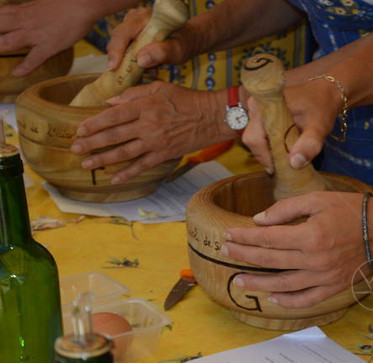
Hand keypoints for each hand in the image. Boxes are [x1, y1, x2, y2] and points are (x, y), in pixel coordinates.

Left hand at [0, 0, 96, 75]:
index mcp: (23, 10)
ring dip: (1, 47)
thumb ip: (32, 10)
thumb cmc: (66, 1)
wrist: (82, 4)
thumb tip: (29, 12)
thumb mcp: (42, 2)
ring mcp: (36, 34)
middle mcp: (25, 22)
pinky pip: (34, 58)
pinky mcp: (49, 46)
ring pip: (9, 42)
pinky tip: (17, 73)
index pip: (0, 14)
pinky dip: (25, 67)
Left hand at [71, 81, 232, 183]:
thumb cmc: (187, 99)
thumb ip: (134, 93)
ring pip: (124, 152)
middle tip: (75, 149)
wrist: (213, 116)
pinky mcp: (165, 154)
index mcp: (145, 106)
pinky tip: (114, 178)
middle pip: (114, 135)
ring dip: (103, 159)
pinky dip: (128, 173)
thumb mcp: (160, 87)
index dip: (94, 123)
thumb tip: (111, 102)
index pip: (113, 116)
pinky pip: (143, 166)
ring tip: (86, 164)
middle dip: (92, 143)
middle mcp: (147, 125)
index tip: (79, 130)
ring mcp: (156, 142)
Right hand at [106, 6, 194, 70]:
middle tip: (136, 74)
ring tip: (154, 68)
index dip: (116, 51)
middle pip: (117, 41)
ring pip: (120, 48)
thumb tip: (140, 60)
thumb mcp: (178, 49)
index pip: (123, 33)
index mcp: (144, 18)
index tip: (113, 67)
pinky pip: (126, 52)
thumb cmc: (184, 42)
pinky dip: (135, 63)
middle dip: (123, 60)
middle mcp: (134, 20)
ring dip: (132, 63)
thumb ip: (161, 53)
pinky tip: (151, 67)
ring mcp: (131, 28)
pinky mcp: (131, 37)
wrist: (187, 40)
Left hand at [223, 191, 372, 307]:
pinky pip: (307, 299)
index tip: (228, 235)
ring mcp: (324, 277)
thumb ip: (286, 209)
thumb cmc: (351, 210)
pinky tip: (273, 297)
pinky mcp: (333, 286)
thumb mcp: (317, 200)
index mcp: (310, 236)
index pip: (267, 239)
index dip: (244, 238)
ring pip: (283, 285)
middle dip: (244, 256)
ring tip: (239, 280)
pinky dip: (289, 301)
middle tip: (225, 253)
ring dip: (258, 283)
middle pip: (270, 261)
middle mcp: (314, 260)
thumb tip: (259, 221)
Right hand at [242, 79, 341, 172]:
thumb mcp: (319, 128)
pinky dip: (270, 144)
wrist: (324, 93)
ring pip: (255, 138)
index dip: (263, 157)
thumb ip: (309, 145)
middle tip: (284, 165)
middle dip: (267, 155)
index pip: (254, 138)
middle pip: (253, 140)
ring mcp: (256, 109)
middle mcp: (256, 106)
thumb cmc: (321, 108)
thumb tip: (294, 164)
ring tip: (286, 157)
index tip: (277, 170)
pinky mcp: (260, 113)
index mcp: (266, 106)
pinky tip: (284, 148)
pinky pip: (259, 133)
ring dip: (269, 150)